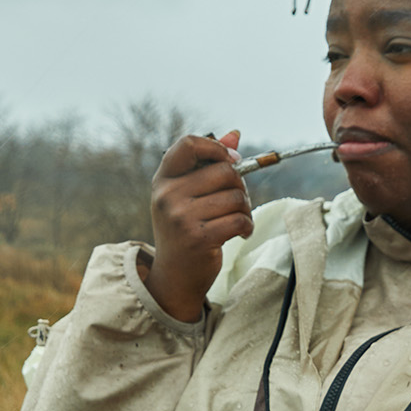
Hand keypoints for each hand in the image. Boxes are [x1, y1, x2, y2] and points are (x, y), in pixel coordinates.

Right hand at [140, 131, 252, 321]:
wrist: (175, 276)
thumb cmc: (185, 229)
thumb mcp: (188, 195)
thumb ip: (208, 163)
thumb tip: (235, 134)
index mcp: (163, 180)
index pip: (188, 144)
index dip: (216, 147)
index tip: (231, 161)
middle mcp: (167, 196)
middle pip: (225, 171)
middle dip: (240, 186)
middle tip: (236, 202)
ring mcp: (180, 217)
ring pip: (236, 197)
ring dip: (245, 210)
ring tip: (236, 220)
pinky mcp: (198, 238)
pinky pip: (239, 220)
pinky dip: (247, 227)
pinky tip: (239, 233)